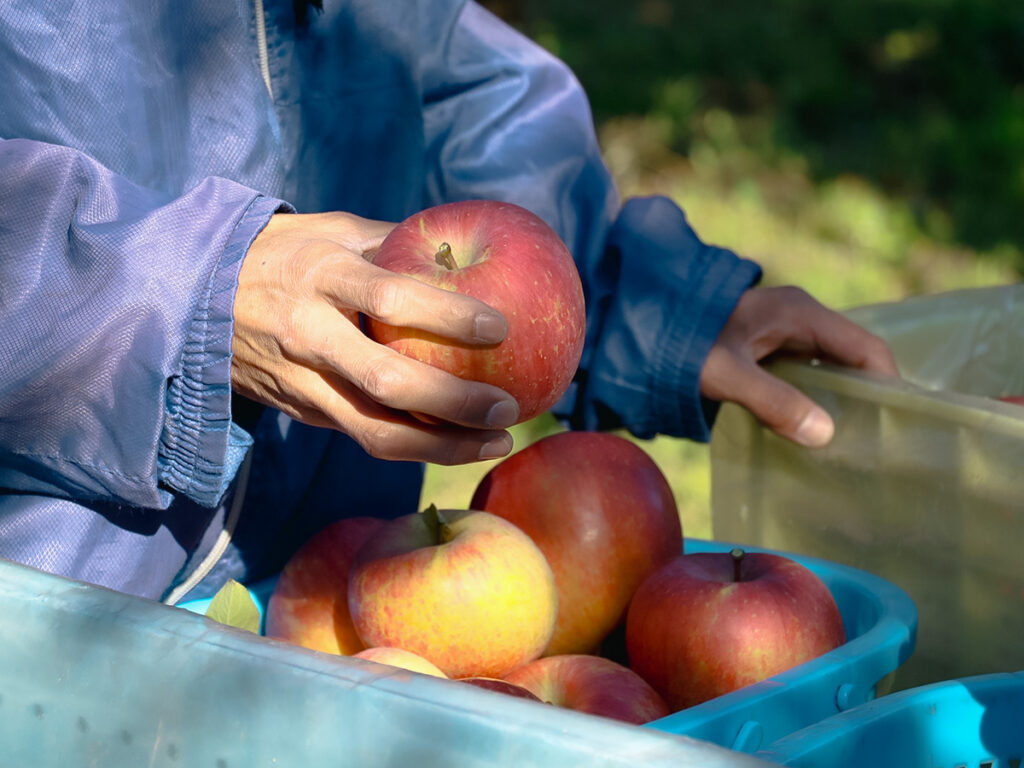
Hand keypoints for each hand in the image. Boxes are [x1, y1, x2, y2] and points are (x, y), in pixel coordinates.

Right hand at [231, 211, 518, 464]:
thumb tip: (464, 250)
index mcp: (319, 276)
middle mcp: (307, 335)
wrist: (193, 297)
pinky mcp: (300, 412)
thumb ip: (394, 242)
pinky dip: (415, 444)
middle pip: (387, 384)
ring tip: (496, 442)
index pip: (390, 298)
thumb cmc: (283, 254)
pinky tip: (458, 441)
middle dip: (455, 404)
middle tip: (509, 408)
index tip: (501, 328)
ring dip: (442, 446)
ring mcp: (299, 383)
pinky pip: (363, 435)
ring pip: (374, 432)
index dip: (447, 315)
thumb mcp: (331, 231)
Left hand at [700, 285, 898, 446]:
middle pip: (850, 360)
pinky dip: (807, 401)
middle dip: (861, 399)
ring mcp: (782, 333)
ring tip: (841, 446)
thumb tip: (826, 434)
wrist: (639, 325)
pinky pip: (800, 376)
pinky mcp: (765, 350)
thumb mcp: (728, 374)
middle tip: (868, 445)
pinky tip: (803, 432)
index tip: (892, 427)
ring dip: (832, 403)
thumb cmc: (684, 344)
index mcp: (801, 313)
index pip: (867, 348)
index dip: (886, 384)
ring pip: (825, 371)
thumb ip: (774, 402)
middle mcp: (799, 319)